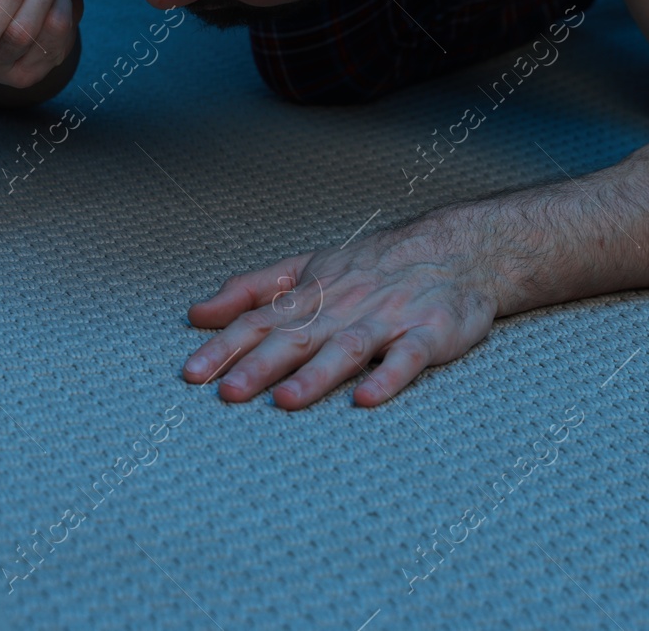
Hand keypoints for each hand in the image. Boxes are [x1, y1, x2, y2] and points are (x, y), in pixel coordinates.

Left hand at [180, 237, 500, 408]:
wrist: (456, 248)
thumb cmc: (372, 266)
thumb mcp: (306, 268)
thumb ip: (251, 291)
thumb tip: (197, 313)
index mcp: (311, 294)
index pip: (259, 321)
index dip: (225, 347)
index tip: (192, 374)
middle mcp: (343, 307)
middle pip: (296, 337)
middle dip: (260, 365)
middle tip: (227, 393)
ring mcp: (386, 319)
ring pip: (346, 348)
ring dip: (316, 375)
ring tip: (285, 401)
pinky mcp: (429, 334)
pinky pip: (407, 358)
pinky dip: (388, 377)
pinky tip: (366, 398)